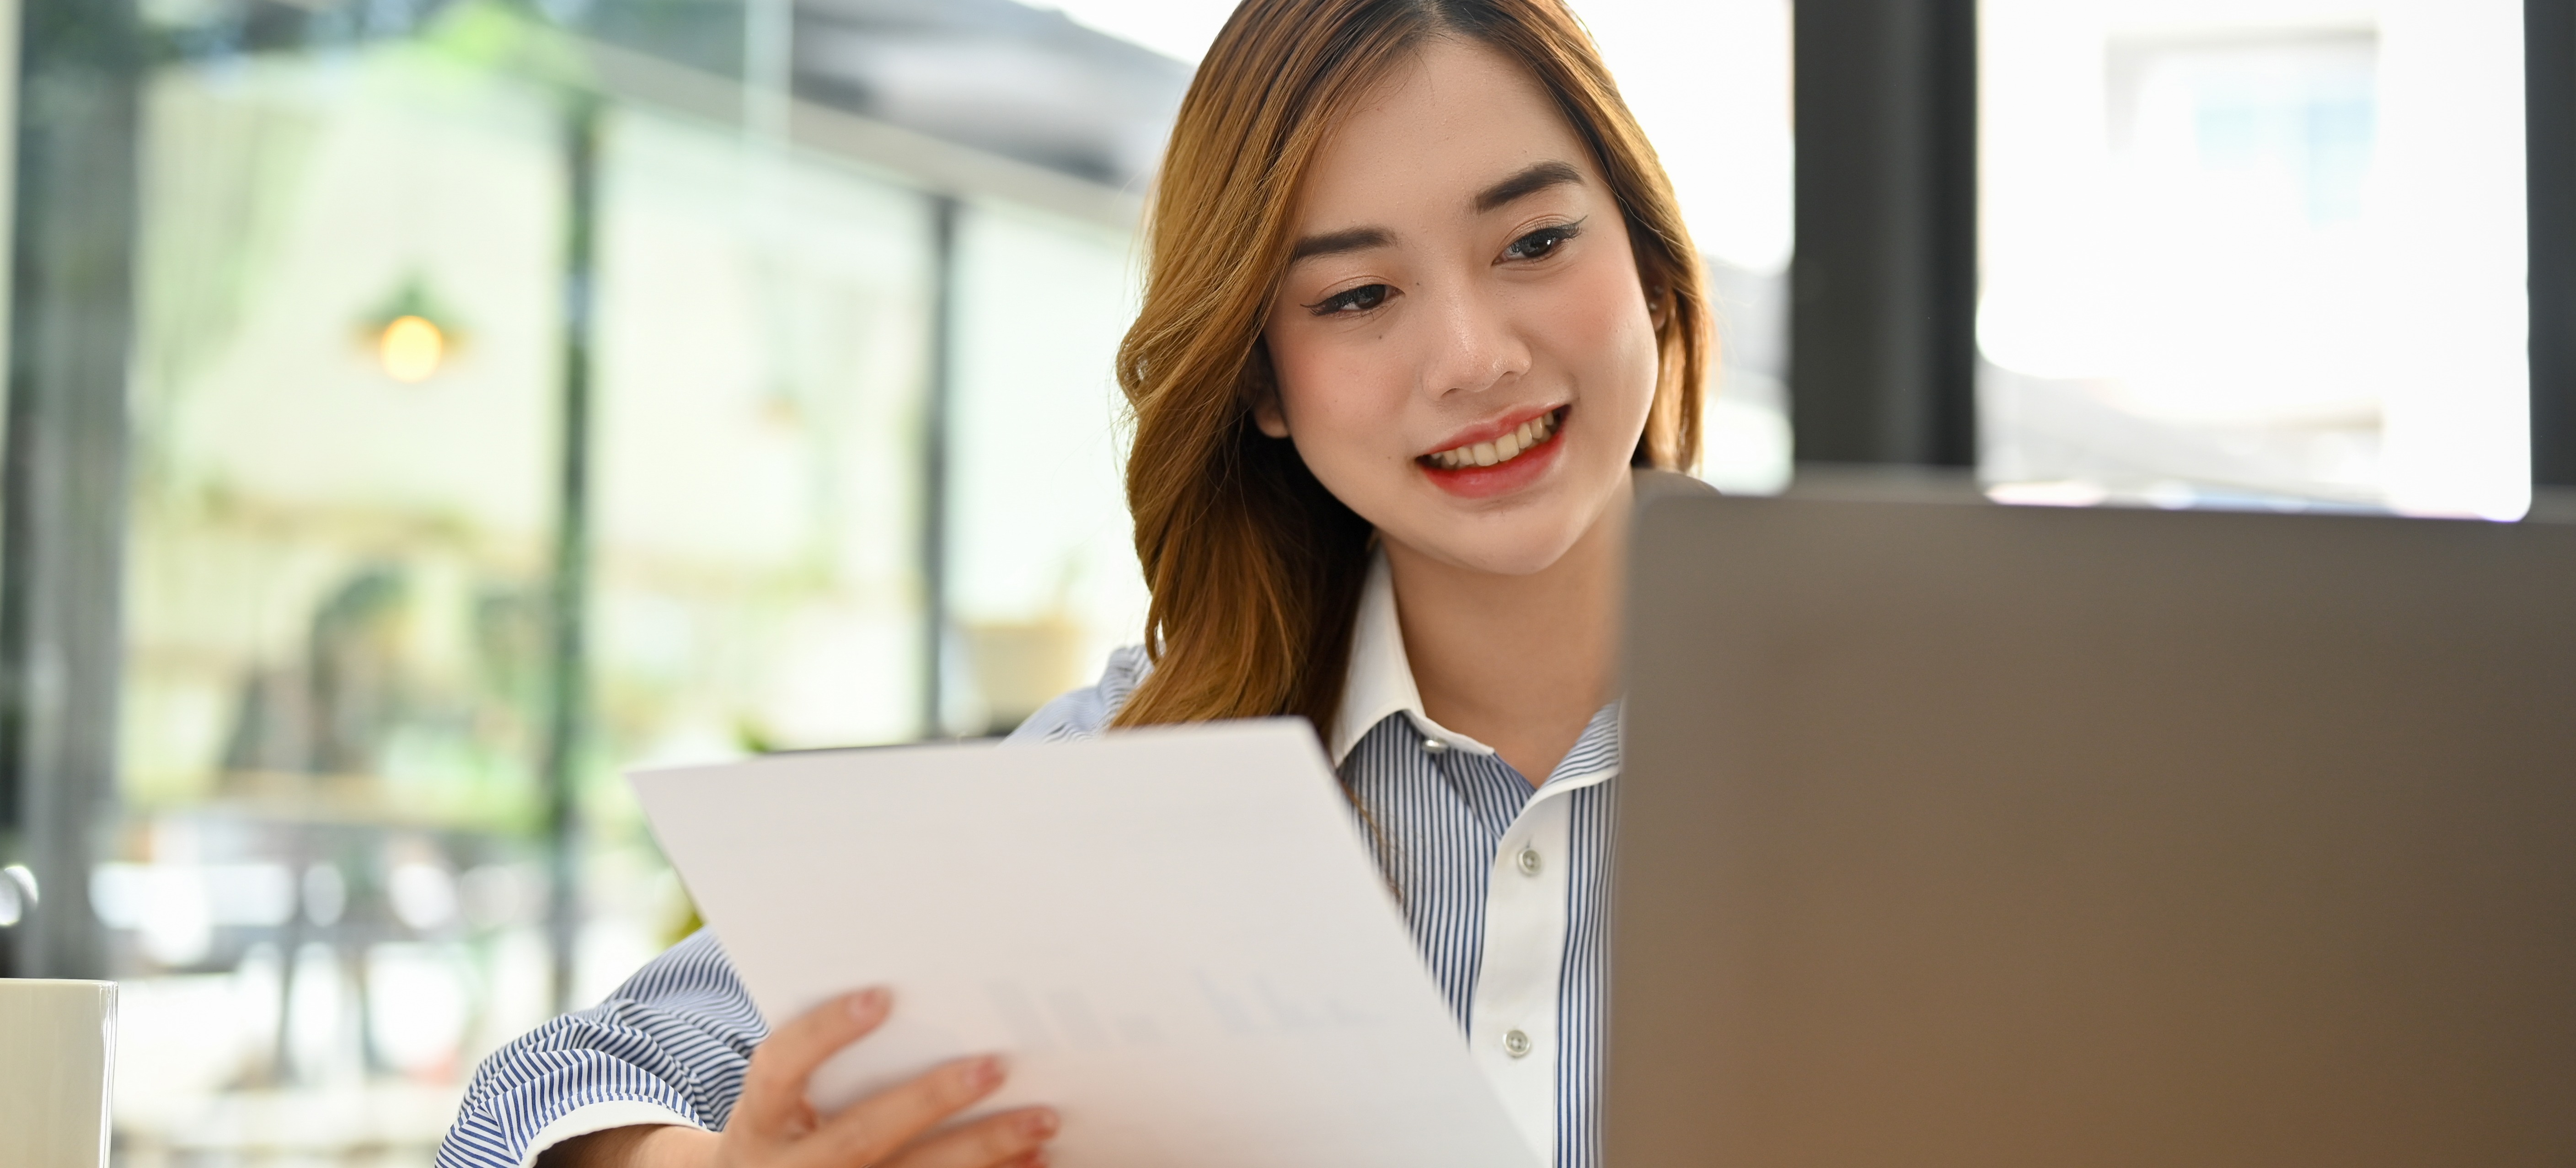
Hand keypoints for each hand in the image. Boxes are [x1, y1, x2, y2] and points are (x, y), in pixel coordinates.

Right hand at [546, 989, 1058, 1167]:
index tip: (879, 996)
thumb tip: (913, 994)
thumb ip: (830, 1055)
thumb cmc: (790, 1124)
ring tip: (1042, 1119)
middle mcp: (790, 1167)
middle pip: (861, 1135)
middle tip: (997, 1064)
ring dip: (983, 1149)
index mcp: (761, 1119)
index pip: (781, 1067)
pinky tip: (1033, 1159)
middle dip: (931, 1100)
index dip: (825, 1032)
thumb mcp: (787, 1096)